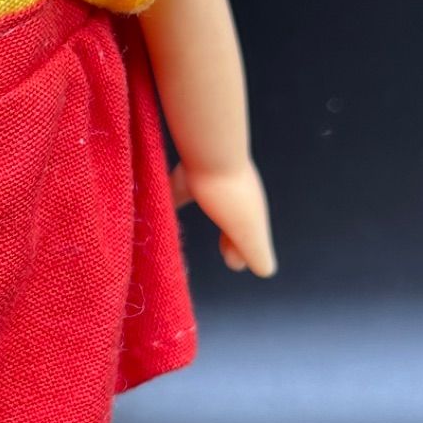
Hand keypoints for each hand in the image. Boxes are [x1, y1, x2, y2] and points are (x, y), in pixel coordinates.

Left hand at [171, 160, 276, 276]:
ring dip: (208, 210)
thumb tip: (265, 271)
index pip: (248, 233)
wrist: (208, 150)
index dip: (240, 248)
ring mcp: (210, 180)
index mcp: (248, 208)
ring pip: (210, 199)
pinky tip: (157, 210)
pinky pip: (179, 189)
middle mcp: (233, 192)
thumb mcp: (249, 232)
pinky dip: (173, 199)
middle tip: (224, 246)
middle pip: (235, 215)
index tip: (231, 260)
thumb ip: (257, 253)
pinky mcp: (184, 173)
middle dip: (230, 232)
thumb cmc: (229, 194)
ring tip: (191, 228)